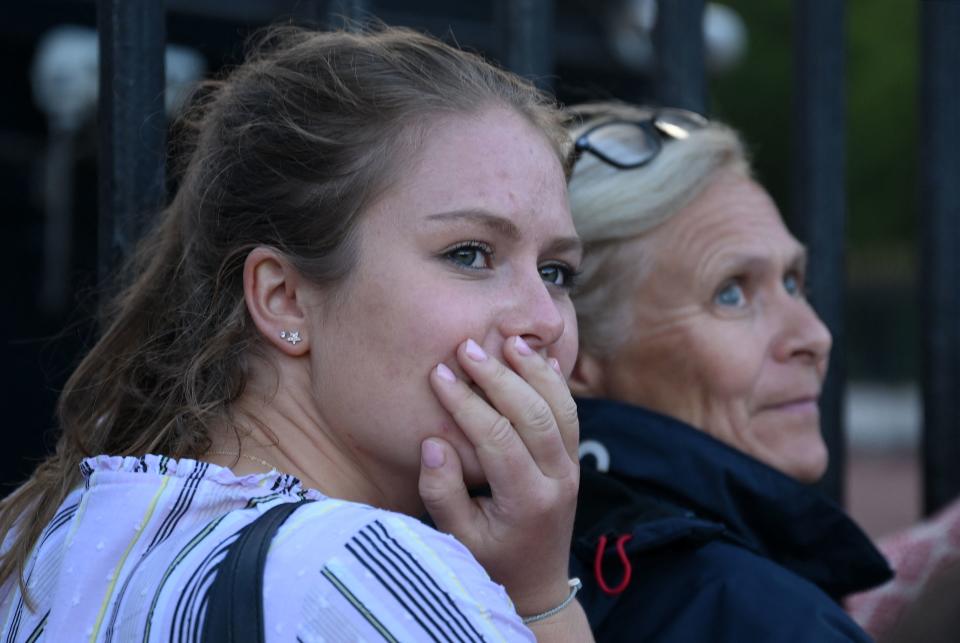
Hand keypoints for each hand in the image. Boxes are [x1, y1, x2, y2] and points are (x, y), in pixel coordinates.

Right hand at [418, 336, 579, 616]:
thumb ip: (442, 494)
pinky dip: (556, 382)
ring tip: (508, 340)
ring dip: (534, 371)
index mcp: (528, 501)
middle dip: (499, 377)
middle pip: (534, 414)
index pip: (498, 438)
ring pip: (561, 407)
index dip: (467, 403)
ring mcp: (572, 468)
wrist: (538, 583)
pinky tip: (540, 356)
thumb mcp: (458, 540)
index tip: (438, 375)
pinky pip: (571, 413)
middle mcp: (558, 480)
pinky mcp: (574, 459)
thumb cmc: (490, 562)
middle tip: (467, 347)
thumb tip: (433, 441)